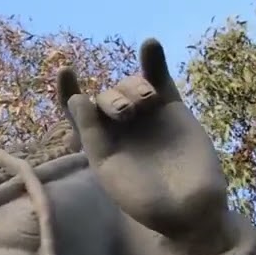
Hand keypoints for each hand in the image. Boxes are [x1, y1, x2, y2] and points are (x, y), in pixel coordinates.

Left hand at [57, 39, 228, 246]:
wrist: (189, 209)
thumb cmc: (144, 199)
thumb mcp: (108, 168)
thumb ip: (92, 134)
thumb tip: (78, 99)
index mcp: (98, 144)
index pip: (77, 113)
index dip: (69, 91)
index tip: (66, 71)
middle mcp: (120, 127)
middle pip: (106, 97)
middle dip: (112, 100)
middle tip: (125, 115)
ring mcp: (146, 115)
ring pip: (129, 86)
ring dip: (131, 88)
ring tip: (144, 103)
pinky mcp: (172, 108)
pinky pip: (159, 78)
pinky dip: (153, 61)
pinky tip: (150, 45)